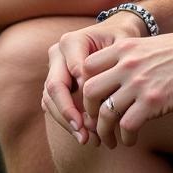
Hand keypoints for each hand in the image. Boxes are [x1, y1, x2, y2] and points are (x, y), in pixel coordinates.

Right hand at [42, 14, 147, 145]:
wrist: (116, 34)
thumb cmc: (121, 38)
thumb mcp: (122, 45)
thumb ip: (112, 63)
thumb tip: (100, 96)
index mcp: (71, 41)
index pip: (74, 70)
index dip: (85, 92)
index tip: (99, 112)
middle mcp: (58, 55)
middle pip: (54, 86)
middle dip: (68, 112)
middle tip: (84, 132)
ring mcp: (54, 70)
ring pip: (50, 100)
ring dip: (67, 122)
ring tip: (89, 139)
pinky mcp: (56, 85)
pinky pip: (53, 107)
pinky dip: (68, 123)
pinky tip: (86, 136)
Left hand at [79, 29, 172, 148]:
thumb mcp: (146, 45)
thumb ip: (126, 57)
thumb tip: (109, 77)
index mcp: (124, 47)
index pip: (87, 67)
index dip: (84, 86)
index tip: (91, 100)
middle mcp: (127, 64)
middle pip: (90, 91)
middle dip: (89, 111)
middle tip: (96, 122)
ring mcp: (139, 82)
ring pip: (106, 113)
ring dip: (104, 131)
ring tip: (110, 140)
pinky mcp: (153, 101)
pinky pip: (127, 126)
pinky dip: (126, 137)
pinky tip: (131, 139)